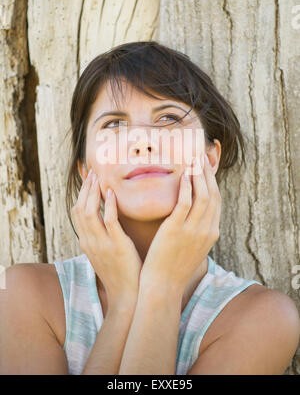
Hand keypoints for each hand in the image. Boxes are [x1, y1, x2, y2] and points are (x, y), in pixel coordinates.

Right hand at [71, 169, 142, 307]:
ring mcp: (101, 244)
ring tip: (98, 178)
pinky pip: (109, 222)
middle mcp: (89, 241)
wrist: (126, 295)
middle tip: (92, 173)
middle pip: (79, 209)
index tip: (88, 180)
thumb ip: (101, 236)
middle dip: (85, 189)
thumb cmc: (119, 272)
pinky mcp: (116, 246)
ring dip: (93, 193)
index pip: (76, 213)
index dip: (80, 194)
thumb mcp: (104, 252)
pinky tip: (111, 193)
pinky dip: (108, 205)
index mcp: (86, 242)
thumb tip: (103, 220)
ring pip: (89, 213)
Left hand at [140, 155, 221, 291]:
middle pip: (213, 194)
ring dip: (199, 175)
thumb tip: (192, 214)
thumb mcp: (193, 246)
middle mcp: (207, 229)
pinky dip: (187, 187)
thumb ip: (196, 229)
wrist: (164, 285)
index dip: (212, 182)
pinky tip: (183, 175)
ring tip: (193, 160)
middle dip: (207, 174)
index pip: (217, 201)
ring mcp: (193, 230)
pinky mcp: (177, 230)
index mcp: (212, 233)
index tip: (206, 167)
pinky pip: (185, 203)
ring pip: (202, 195)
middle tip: (201, 157)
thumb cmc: (174, 266)